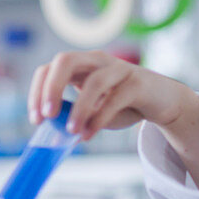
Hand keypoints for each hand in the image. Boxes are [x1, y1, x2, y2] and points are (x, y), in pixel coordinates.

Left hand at [28, 50, 198, 189]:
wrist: (163, 100)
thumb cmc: (122, 104)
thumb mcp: (92, 112)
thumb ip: (72, 119)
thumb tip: (51, 137)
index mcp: (79, 66)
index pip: (48, 69)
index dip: (37, 92)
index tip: (36, 119)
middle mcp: (95, 62)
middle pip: (65, 61)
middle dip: (51, 88)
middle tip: (47, 115)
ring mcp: (118, 69)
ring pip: (94, 81)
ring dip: (79, 108)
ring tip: (72, 131)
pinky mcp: (138, 82)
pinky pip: (116, 98)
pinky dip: (99, 118)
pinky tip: (89, 134)